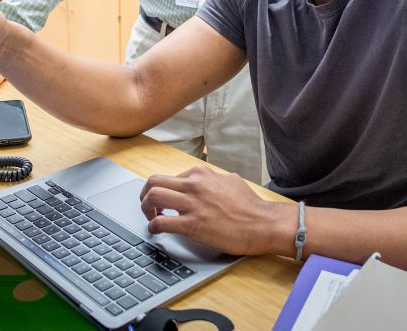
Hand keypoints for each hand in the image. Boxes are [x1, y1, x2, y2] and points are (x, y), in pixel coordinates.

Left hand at [139, 166, 289, 256]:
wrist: (261, 224)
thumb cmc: (250, 205)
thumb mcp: (230, 180)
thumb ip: (214, 179)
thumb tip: (208, 181)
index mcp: (201, 174)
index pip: (171, 176)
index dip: (164, 189)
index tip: (164, 199)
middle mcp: (194, 185)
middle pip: (154, 181)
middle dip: (145, 194)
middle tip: (147, 205)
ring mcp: (192, 204)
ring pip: (153, 196)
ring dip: (145, 208)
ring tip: (150, 217)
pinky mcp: (192, 225)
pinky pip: (161, 222)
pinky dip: (153, 227)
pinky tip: (155, 231)